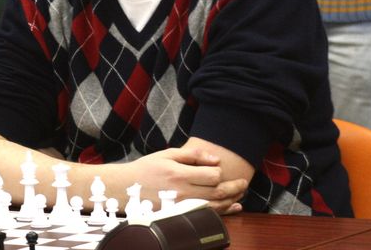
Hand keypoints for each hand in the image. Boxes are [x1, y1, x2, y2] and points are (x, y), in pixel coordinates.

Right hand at [123, 147, 247, 214]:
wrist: (126, 188)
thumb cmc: (147, 168)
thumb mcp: (168, 154)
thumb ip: (193, 155)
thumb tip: (216, 159)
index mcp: (179, 174)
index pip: (212, 175)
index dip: (219, 171)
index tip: (218, 167)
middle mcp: (181, 192)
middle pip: (217, 192)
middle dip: (234, 187)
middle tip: (244, 183)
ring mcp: (181, 206)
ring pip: (214, 206)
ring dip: (231, 200)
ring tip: (240, 194)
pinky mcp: (179, 215)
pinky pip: (206, 215)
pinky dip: (223, 212)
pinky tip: (232, 207)